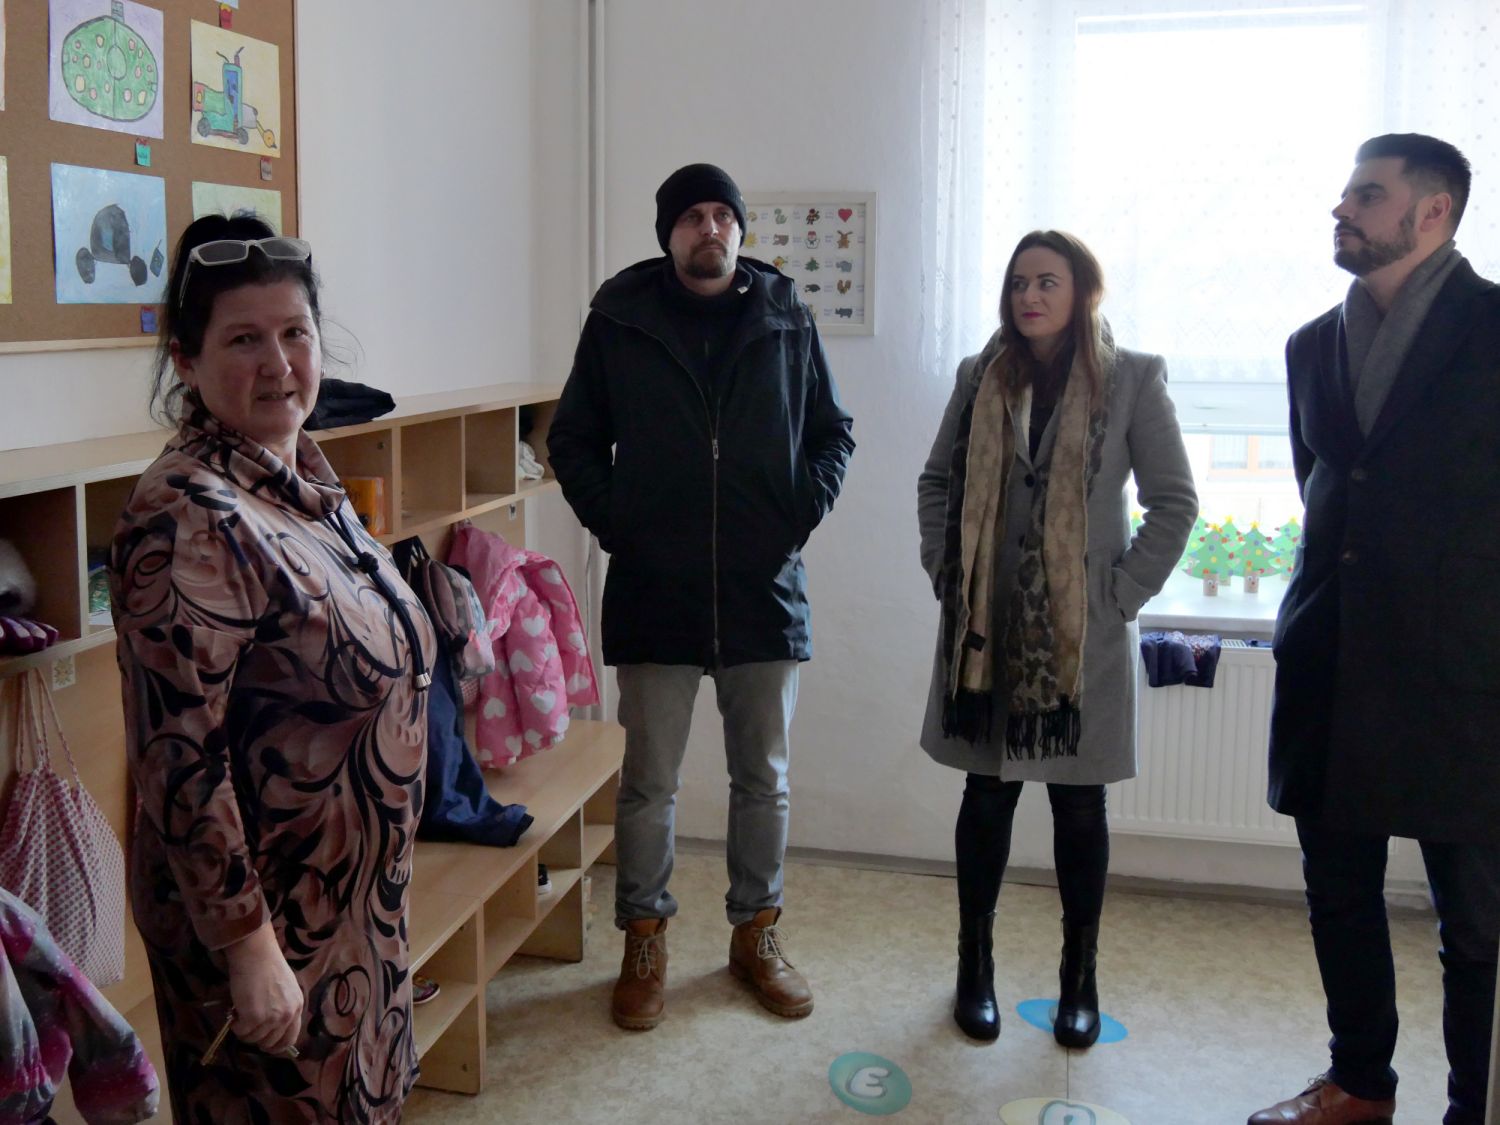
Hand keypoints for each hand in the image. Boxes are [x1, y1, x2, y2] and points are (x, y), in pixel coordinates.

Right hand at [223, 921, 303, 1055]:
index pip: (290, 1039)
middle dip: (256, 1037)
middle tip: (247, 1024)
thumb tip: (270, 1028)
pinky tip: (235, 1011)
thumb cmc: (268, 967)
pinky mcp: (254, 1018)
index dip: (276, 1046)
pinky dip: (234, 1025)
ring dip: (244, 1029)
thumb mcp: (285, 989)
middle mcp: (287, 1015)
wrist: (257, 954)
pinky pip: (241, 1032)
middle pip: (270, 1042)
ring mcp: (271, 1018)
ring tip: (240, 1012)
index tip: (265, 1045)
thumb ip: (282, 1008)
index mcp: (297, 1007)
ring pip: (253, 1038)